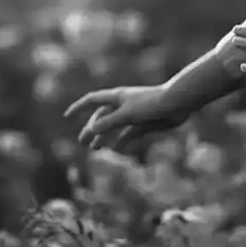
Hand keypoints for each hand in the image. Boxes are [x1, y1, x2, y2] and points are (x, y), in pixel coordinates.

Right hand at [65, 84, 189, 152]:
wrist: (178, 103)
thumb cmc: (152, 104)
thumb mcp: (127, 114)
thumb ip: (109, 122)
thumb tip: (91, 130)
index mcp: (116, 97)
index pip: (92, 100)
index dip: (78, 108)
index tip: (67, 117)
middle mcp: (123, 104)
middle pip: (102, 116)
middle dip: (91, 128)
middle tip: (82, 142)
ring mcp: (133, 114)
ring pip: (114, 126)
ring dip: (104, 136)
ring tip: (95, 149)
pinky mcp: (144, 122)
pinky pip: (128, 133)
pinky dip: (121, 140)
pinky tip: (116, 150)